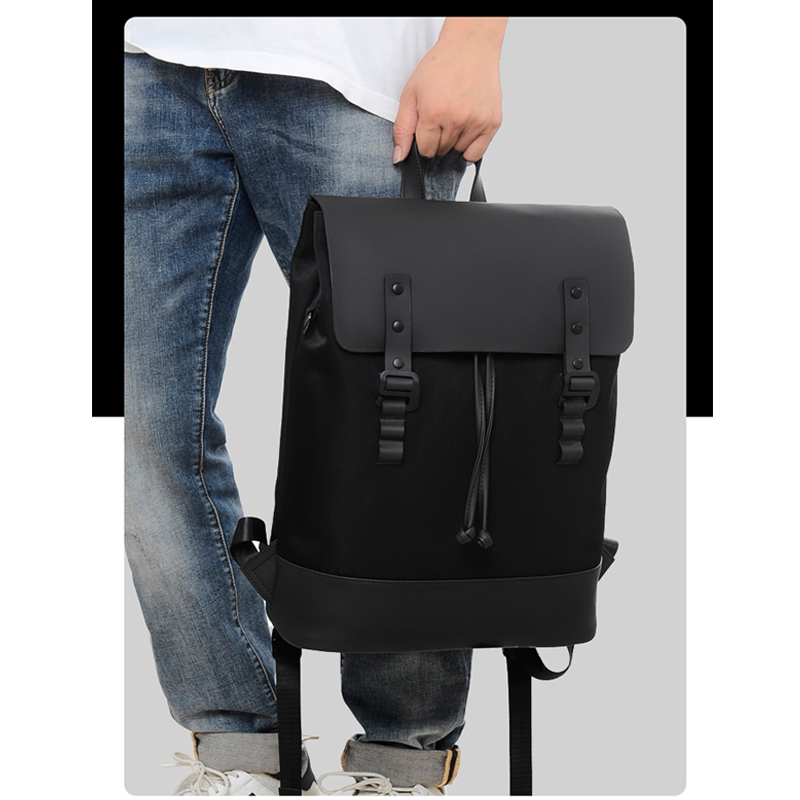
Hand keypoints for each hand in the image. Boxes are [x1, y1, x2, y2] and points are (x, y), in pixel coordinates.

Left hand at [393, 18, 506, 163]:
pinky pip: (477, 152)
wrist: (470, 46)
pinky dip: (470, 146)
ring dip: (454, 140)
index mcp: (434, 112)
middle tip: (441, 115)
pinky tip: (467, 128)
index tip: (427, 125)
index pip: (425, 150)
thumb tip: (399, 157)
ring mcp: (477, 121)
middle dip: (438, 138)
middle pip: (442, 151)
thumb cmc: (441, 66)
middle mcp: (457, 119)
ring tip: (455, 115)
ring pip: (458, 151)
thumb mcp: (411, 93)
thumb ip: (402, 128)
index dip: (423, 140)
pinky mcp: (492, 122)